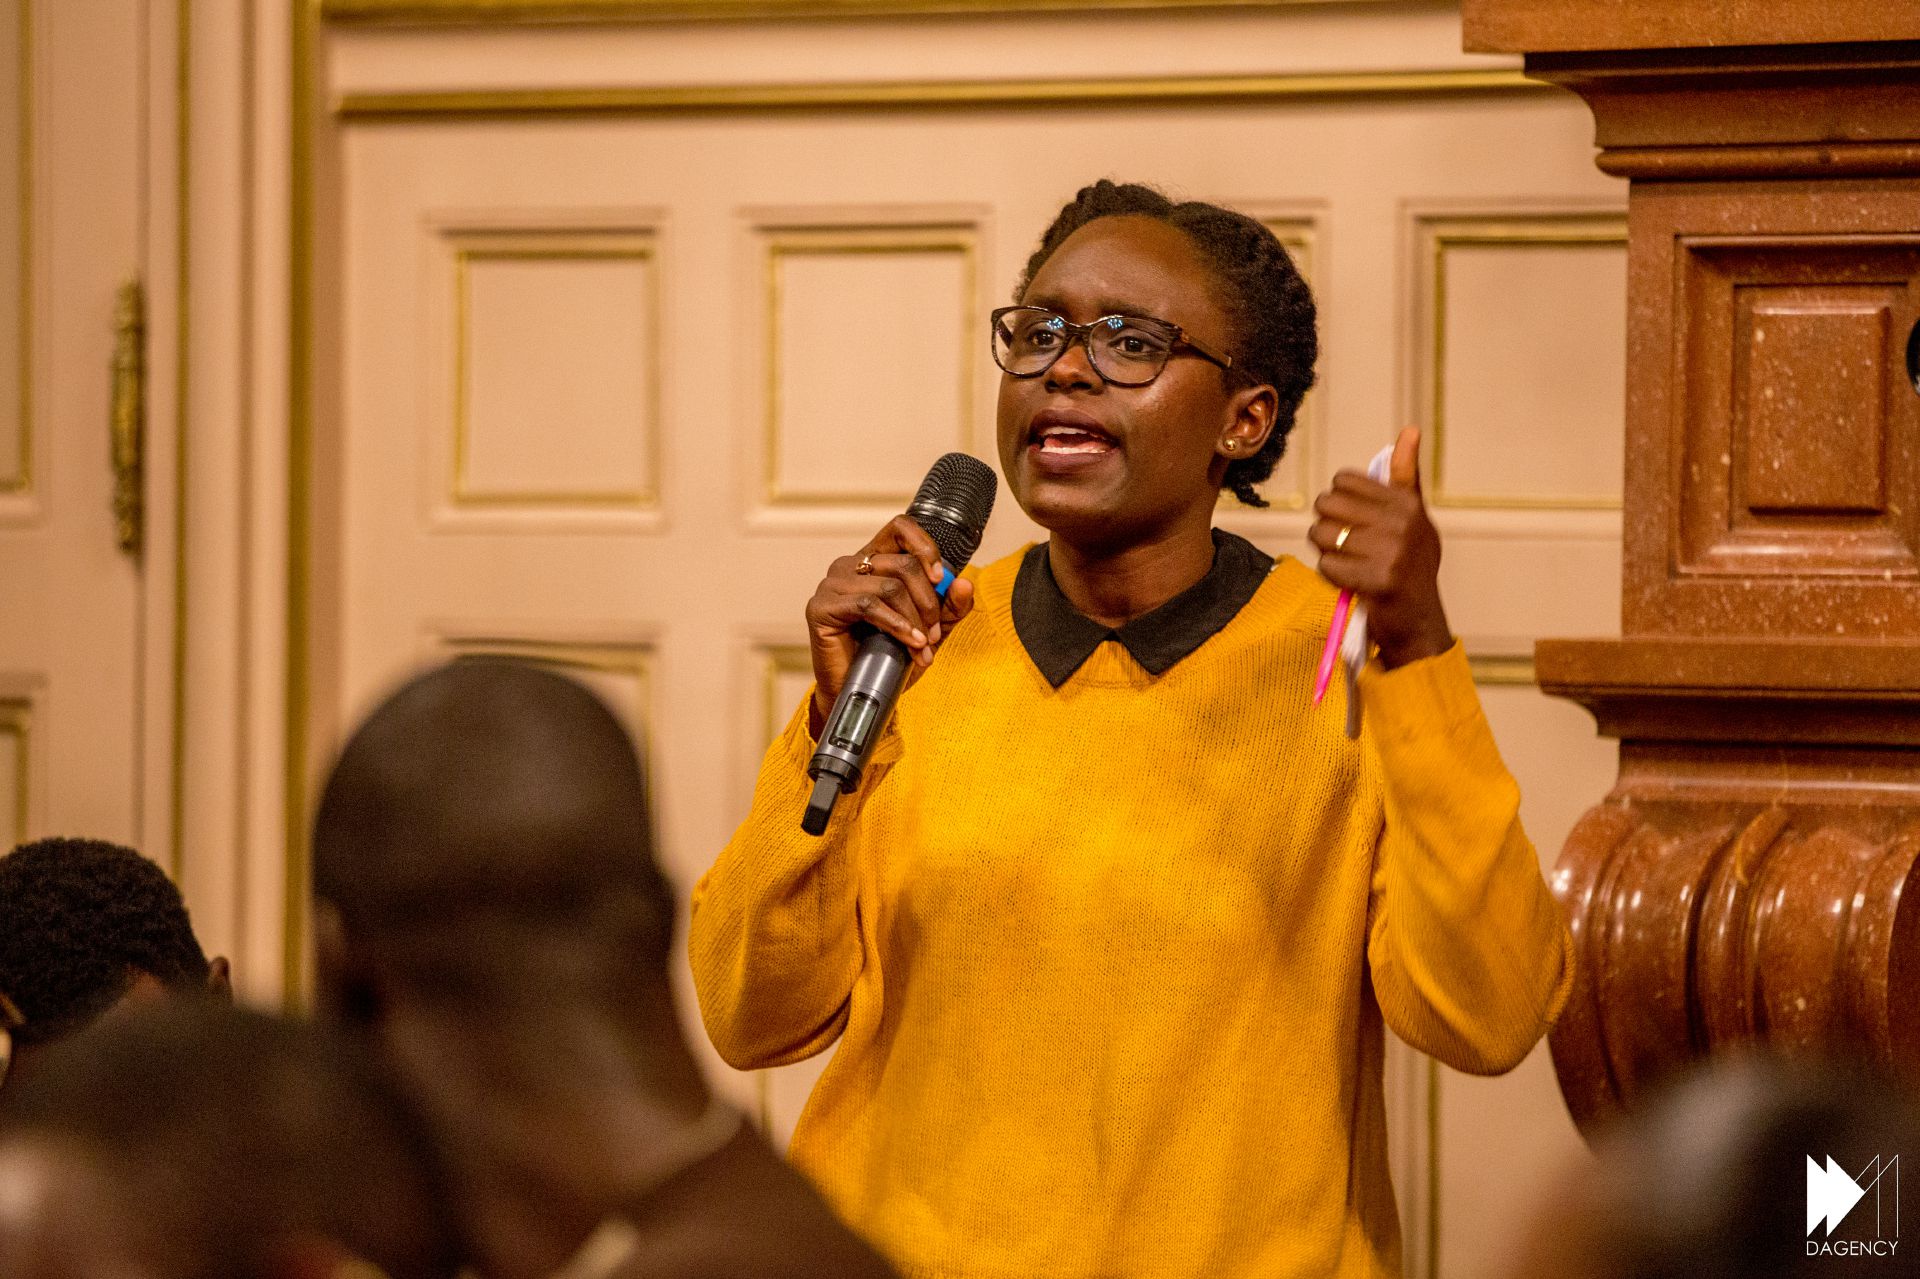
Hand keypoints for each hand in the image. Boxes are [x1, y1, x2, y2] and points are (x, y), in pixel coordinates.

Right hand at [805, 515, 975, 733]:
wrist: (860, 693)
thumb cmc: (887, 658)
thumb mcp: (928, 629)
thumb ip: (948, 607)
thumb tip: (963, 583)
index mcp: (873, 561)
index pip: (901, 528)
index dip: (925, 547)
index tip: (940, 578)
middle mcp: (850, 565)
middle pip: (903, 564)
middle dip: (928, 602)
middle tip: (934, 634)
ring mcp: (832, 584)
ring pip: (890, 586)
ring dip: (915, 620)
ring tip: (923, 646)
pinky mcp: (822, 607)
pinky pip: (869, 605)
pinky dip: (896, 625)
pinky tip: (909, 642)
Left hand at [1308, 426, 1452, 669]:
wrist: (1419, 620)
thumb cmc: (1411, 565)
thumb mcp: (1414, 517)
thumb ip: (1405, 476)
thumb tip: (1410, 430)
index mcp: (1407, 503)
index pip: (1344, 482)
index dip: (1339, 501)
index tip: (1354, 519)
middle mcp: (1402, 523)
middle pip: (1327, 505)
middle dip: (1326, 525)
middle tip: (1343, 543)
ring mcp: (1391, 552)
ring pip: (1323, 535)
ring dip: (1325, 551)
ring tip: (1346, 560)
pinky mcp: (1377, 581)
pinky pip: (1327, 565)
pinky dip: (1331, 575)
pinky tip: (1349, 580)